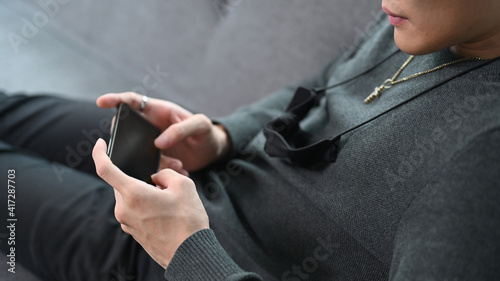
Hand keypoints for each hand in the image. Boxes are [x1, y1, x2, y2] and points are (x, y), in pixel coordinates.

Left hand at [92, 138, 209, 268]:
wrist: (190, 253)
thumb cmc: (188, 220)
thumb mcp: (183, 185)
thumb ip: (165, 173)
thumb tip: (156, 178)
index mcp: (133, 194)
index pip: (105, 169)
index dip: (99, 153)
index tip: (99, 144)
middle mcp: (124, 209)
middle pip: (123, 183)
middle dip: (139, 176)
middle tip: (161, 178)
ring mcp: (127, 222)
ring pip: (130, 197)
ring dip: (144, 192)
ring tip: (169, 198)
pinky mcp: (133, 232)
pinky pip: (135, 210)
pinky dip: (146, 205)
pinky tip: (166, 211)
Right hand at [97, 92, 230, 172]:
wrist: (213, 152)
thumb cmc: (207, 133)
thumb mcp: (200, 125)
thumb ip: (181, 130)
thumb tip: (158, 142)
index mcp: (158, 111)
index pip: (132, 101)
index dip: (115, 99)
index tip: (101, 102)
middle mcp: (150, 126)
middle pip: (126, 129)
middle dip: (127, 140)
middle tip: (142, 150)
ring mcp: (150, 143)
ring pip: (137, 152)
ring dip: (153, 161)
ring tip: (176, 164)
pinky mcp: (155, 159)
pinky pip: (149, 166)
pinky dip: (161, 171)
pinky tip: (179, 170)